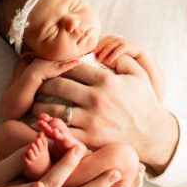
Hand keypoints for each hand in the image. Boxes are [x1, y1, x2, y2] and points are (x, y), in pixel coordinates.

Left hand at [35, 57, 177, 173]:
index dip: (58, 66)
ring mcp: (91, 119)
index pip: (71, 67)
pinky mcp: (89, 138)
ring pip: (54, 109)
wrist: (153, 134)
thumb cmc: (145, 103)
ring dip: (39, 106)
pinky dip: (49, 128)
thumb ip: (122, 57)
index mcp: (105, 80)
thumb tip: (105, 48)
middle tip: (35, 85)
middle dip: (43, 84)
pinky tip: (42, 125)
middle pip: (57, 85)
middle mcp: (96, 98)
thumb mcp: (139, 75)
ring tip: (32, 105)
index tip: (50, 68)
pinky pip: (62, 132)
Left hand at [93, 35, 141, 66]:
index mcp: (110, 38)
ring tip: (100, 60)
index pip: (100, 41)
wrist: (136, 53)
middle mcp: (115, 38)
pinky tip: (109, 61)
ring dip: (104, 53)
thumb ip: (104, 52)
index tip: (89, 53)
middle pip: (104, 42)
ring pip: (111, 46)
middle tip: (93, 55)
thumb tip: (93, 57)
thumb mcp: (112, 51)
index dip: (95, 47)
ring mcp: (121, 41)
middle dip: (98, 49)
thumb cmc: (121, 54)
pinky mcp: (127, 45)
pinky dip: (113, 55)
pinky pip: (119, 50)